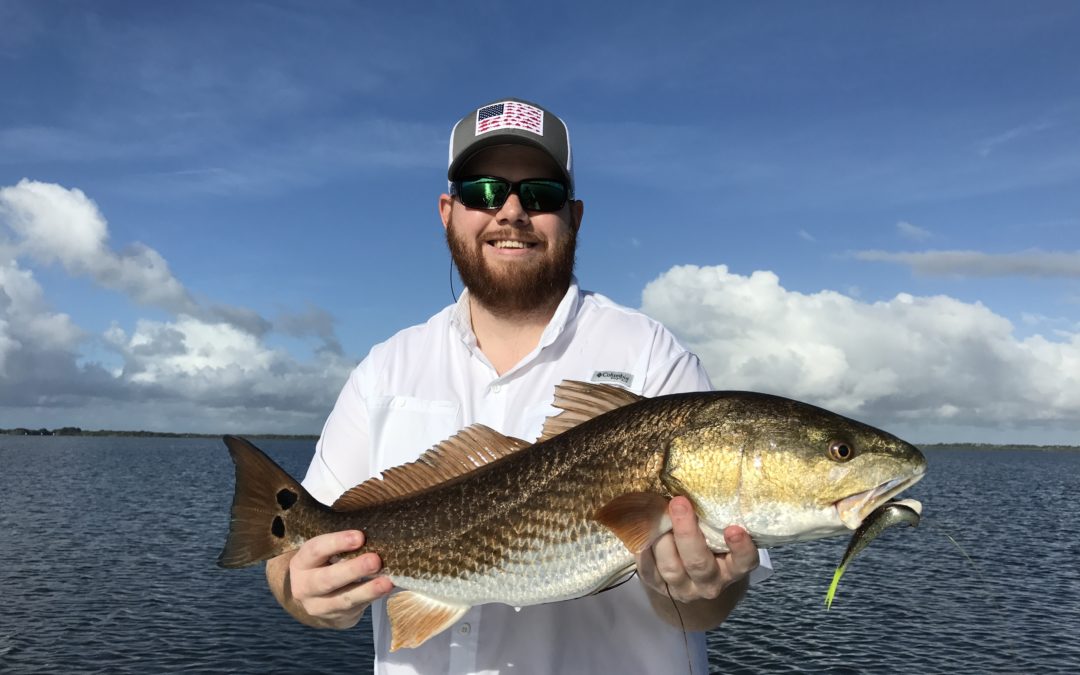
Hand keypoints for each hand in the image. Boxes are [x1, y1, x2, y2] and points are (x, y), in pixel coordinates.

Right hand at [281, 530, 393, 628]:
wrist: (315, 596)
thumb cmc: (327, 562)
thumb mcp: (325, 551)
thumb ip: (342, 542)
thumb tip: (375, 529)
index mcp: (302, 562)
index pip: (316, 550)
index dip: (337, 542)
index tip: (360, 537)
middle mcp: (305, 586)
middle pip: (327, 579)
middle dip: (353, 570)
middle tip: (375, 560)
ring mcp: (319, 606)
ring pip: (343, 600)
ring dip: (367, 590)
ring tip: (387, 582)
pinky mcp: (336, 618)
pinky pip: (356, 608)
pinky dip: (373, 597)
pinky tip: (387, 588)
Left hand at [636, 496, 758, 604]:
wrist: (690, 571)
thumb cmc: (709, 539)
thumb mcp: (718, 532)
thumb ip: (713, 518)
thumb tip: (696, 482)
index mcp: (733, 568)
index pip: (744, 562)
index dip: (741, 548)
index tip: (734, 529)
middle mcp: (711, 583)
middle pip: (699, 564)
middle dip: (687, 533)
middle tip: (679, 503)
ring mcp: (685, 589)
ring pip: (672, 569)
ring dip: (662, 541)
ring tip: (657, 515)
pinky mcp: (660, 588)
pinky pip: (649, 573)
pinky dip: (644, 552)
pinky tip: (642, 531)